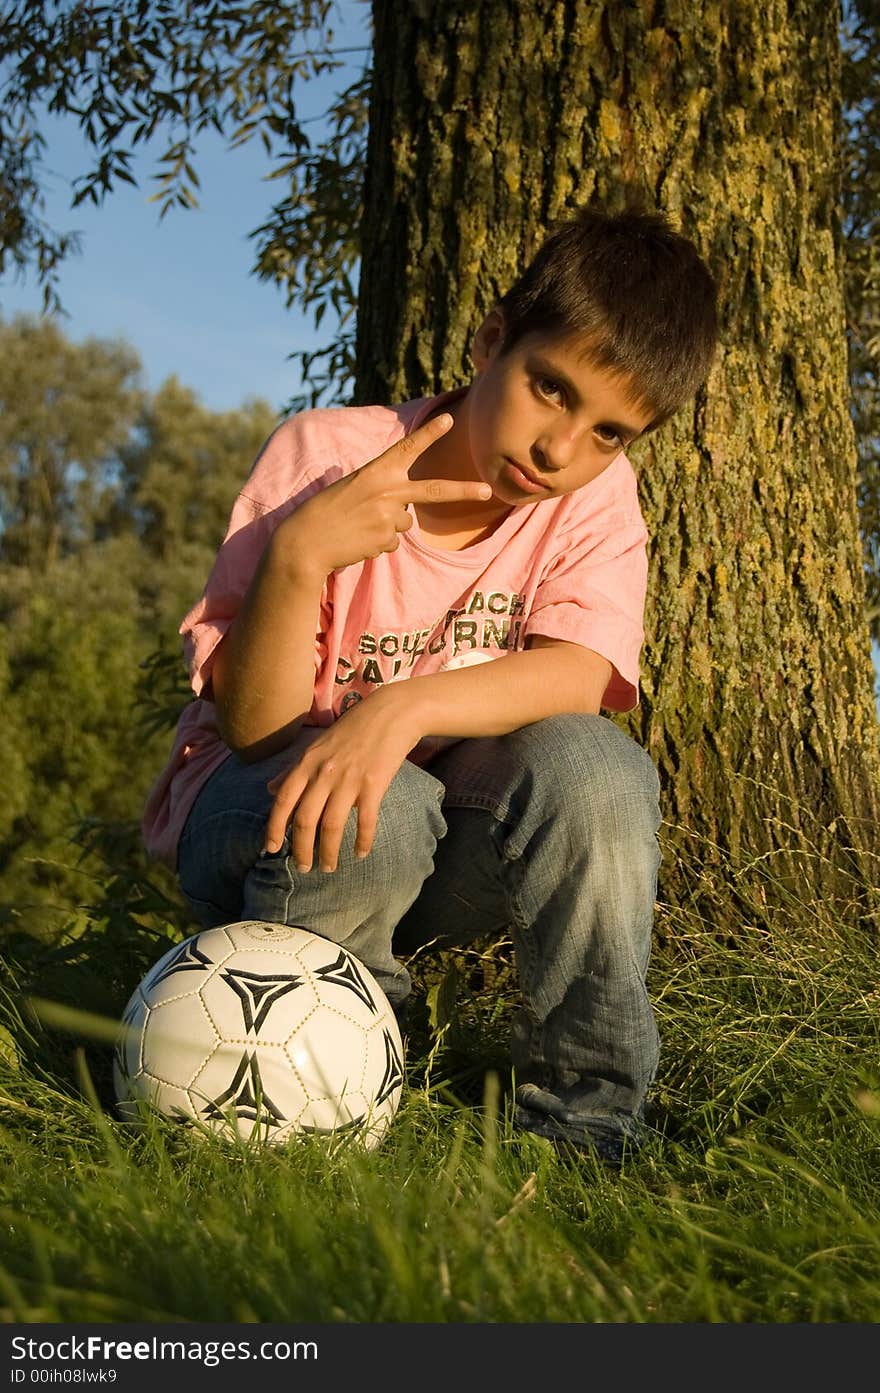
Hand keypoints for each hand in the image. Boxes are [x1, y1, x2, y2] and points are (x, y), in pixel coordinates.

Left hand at [262, 686, 423, 871]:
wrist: (391, 713)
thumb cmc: (352, 729)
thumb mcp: (316, 746)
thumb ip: (292, 770)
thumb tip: (269, 789)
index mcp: (307, 763)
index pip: (283, 800)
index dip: (274, 827)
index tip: (271, 849)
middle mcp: (324, 773)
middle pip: (305, 820)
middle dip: (302, 849)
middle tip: (304, 868)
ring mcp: (349, 779)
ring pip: (332, 826)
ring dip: (329, 852)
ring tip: (329, 867)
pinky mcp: (374, 784)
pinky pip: (365, 820)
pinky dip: (363, 840)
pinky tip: (361, 853)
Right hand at [276, 412, 492, 576]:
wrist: (304, 542)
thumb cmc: (323, 513)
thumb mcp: (351, 489)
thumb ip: (382, 493)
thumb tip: (406, 515)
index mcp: (375, 472)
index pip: (407, 448)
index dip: (429, 434)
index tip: (450, 419)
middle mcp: (387, 491)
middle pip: (434, 490)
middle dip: (464, 491)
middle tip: (487, 490)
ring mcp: (389, 517)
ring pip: (404, 523)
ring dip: (386, 527)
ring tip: (358, 527)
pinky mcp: (386, 539)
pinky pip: (392, 543)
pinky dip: (376, 543)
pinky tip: (357, 541)